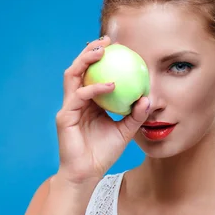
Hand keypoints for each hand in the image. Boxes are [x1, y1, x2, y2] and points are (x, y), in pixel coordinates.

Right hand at [55, 36, 149, 184]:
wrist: (87, 174)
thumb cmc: (104, 153)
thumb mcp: (125, 131)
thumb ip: (135, 115)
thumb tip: (148, 98)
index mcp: (88, 102)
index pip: (92, 73)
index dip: (100, 57)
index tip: (117, 45)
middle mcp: (76, 101)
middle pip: (79, 68)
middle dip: (90, 50)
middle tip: (107, 41)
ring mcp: (69, 107)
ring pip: (72, 75)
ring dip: (85, 60)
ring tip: (102, 51)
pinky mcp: (65, 117)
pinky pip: (80, 96)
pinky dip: (95, 88)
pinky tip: (111, 84)